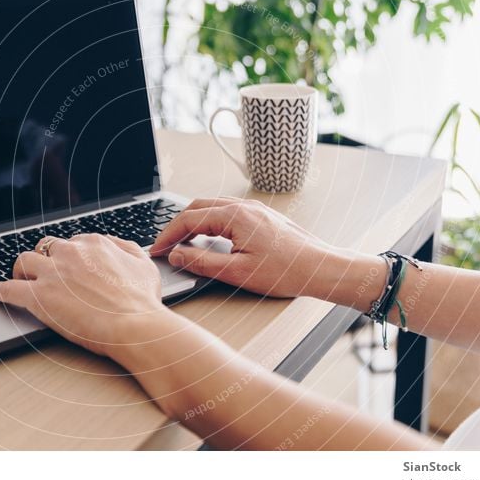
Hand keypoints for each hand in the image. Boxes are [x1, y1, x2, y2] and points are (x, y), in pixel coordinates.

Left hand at [0, 234, 169, 356]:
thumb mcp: (144, 265)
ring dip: (20, 271)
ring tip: (19, 281)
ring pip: (23, 262)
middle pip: (46, 248)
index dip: (69, 258)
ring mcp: (52, 274)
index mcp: (94, 244)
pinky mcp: (38, 297)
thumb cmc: (142, 301)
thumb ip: (127, 249)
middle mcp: (70, 253)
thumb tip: (114, 244)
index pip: (72, 243)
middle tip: (44, 273)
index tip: (67, 268)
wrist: (134, 325)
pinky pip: (9, 289)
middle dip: (44, 259)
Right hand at [150, 198, 353, 298]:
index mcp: (235, 216)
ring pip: (213, 208)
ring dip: (194, 222)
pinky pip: (228, 212)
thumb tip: (177, 256)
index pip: (189, 219)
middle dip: (178, 225)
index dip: (168, 235)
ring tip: (183, 243)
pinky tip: (210, 239)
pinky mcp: (263, 217)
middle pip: (198, 207)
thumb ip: (202, 263)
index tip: (157, 249)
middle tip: (166, 245)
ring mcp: (255, 209)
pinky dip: (211, 223)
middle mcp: (244, 206)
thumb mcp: (237, 272)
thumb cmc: (287, 271)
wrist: (322, 268)